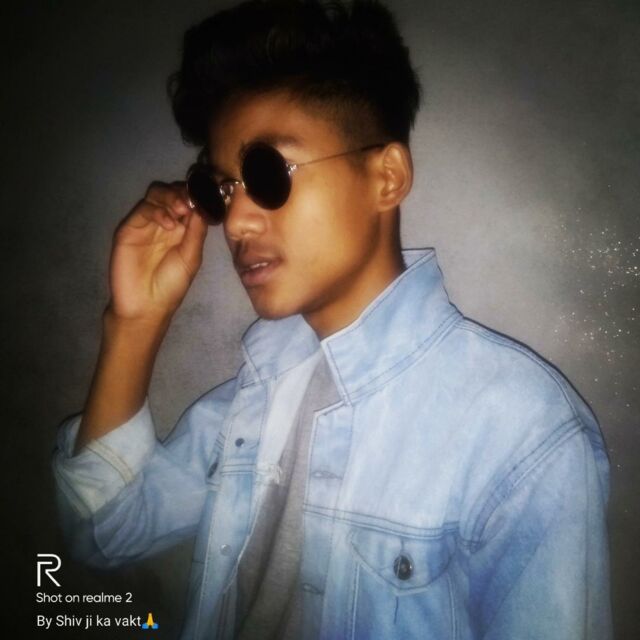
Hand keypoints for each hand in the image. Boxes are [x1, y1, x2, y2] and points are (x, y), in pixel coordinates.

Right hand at [107, 181, 208, 322]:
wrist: (146, 306)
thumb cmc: (171, 285)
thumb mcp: (191, 258)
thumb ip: (197, 231)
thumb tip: (202, 205)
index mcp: (182, 229)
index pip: (188, 201)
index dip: (197, 196)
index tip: (206, 199)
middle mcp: (163, 222)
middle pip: (171, 192)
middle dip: (183, 192)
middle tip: (191, 204)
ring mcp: (146, 224)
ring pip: (156, 194)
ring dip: (171, 197)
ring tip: (182, 210)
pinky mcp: (129, 228)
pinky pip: (143, 209)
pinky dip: (158, 211)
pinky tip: (169, 224)